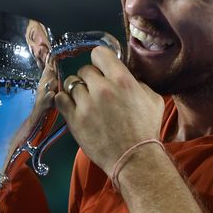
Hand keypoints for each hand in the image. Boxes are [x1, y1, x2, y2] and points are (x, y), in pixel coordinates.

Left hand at [55, 46, 163, 174]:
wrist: (134, 159)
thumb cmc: (145, 130)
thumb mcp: (152, 99)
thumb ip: (137, 82)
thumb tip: (124, 74)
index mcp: (122, 79)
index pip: (99, 53)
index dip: (100, 61)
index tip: (102, 70)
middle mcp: (102, 88)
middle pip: (84, 69)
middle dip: (90, 79)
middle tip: (96, 91)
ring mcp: (86, 103)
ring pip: (71, 83)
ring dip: (77, 90)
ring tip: (85, 101)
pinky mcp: (74, 119)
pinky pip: (60, 98)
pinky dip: (64, 99)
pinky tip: (73, 106)